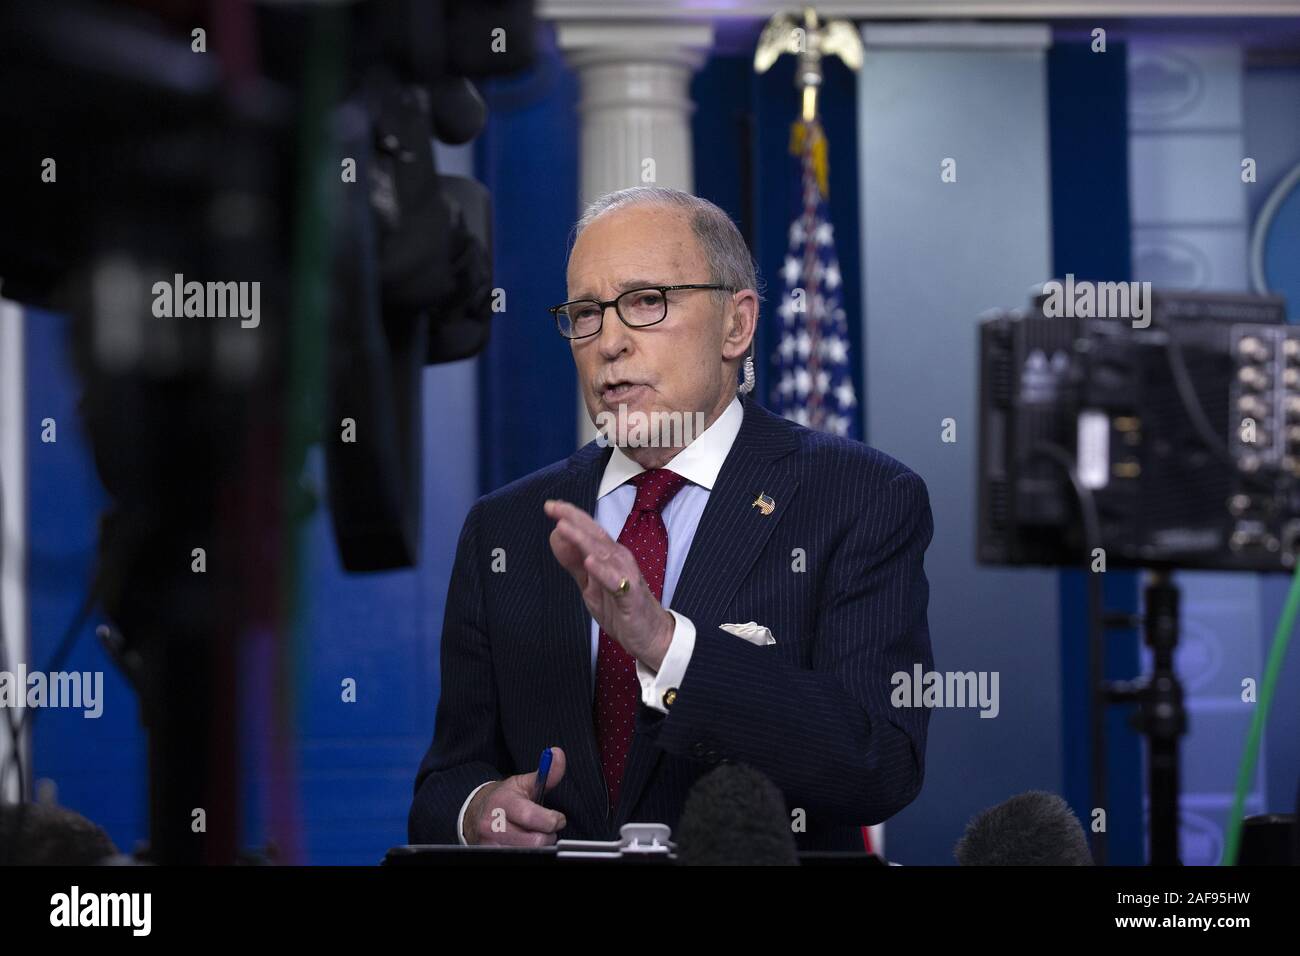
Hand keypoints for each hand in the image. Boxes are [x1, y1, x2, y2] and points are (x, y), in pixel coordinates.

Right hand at [463, 747, 567, 845]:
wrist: (476, 813)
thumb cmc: (506, 798)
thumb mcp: (524, 783)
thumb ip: (546, 773)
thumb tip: (558, 753)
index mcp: (503, 802)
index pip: (532, 817)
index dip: (552, 820)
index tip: (558, 818)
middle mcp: (492, 825)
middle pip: (535, 841)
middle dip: (547, 835)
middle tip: (546, 828)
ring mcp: (490, 844)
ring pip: (530, 852)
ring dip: (538, 845)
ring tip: (534, 834)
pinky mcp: (490, 855)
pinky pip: (519, 858)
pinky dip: (527, 852)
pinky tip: (524, 843)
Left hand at [544, 499, 674, 670]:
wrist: (651, 635)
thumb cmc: (621, 607)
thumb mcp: (590, 584)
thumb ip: (573, 562)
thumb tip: (555, 537)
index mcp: (609, 555)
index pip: (588, 530)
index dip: (570, 516)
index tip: (550, 505)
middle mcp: (619, 559)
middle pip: (595, 534)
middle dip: (573, 519)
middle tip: (553, 507)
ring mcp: (626, 576)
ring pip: (603, 553)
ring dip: (582, 539)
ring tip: (563, 526)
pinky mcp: (631, 596)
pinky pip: (616, 581)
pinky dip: (603, 570)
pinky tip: (590, 562)